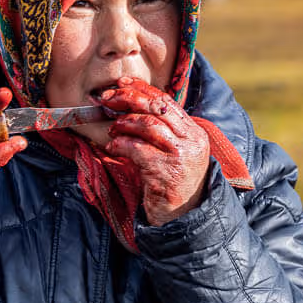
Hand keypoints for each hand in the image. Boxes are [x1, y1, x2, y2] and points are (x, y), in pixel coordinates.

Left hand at [100, 77, 209, 225]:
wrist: (186, 217)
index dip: (142, 90)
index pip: (167, 101)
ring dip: (124, 124)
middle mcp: (191, 141)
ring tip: (113, 129)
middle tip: (108, 99)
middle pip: (157, 108)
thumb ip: (163, 133)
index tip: (121, 85)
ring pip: (148, 126)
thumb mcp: (176, 153)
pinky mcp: (167, 172)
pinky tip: (112, 148)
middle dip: (129, 99)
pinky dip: (121, 145)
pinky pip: (138, 150)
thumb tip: (130, 109)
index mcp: (194, 132)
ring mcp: (180, 156)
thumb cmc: (175, 184)